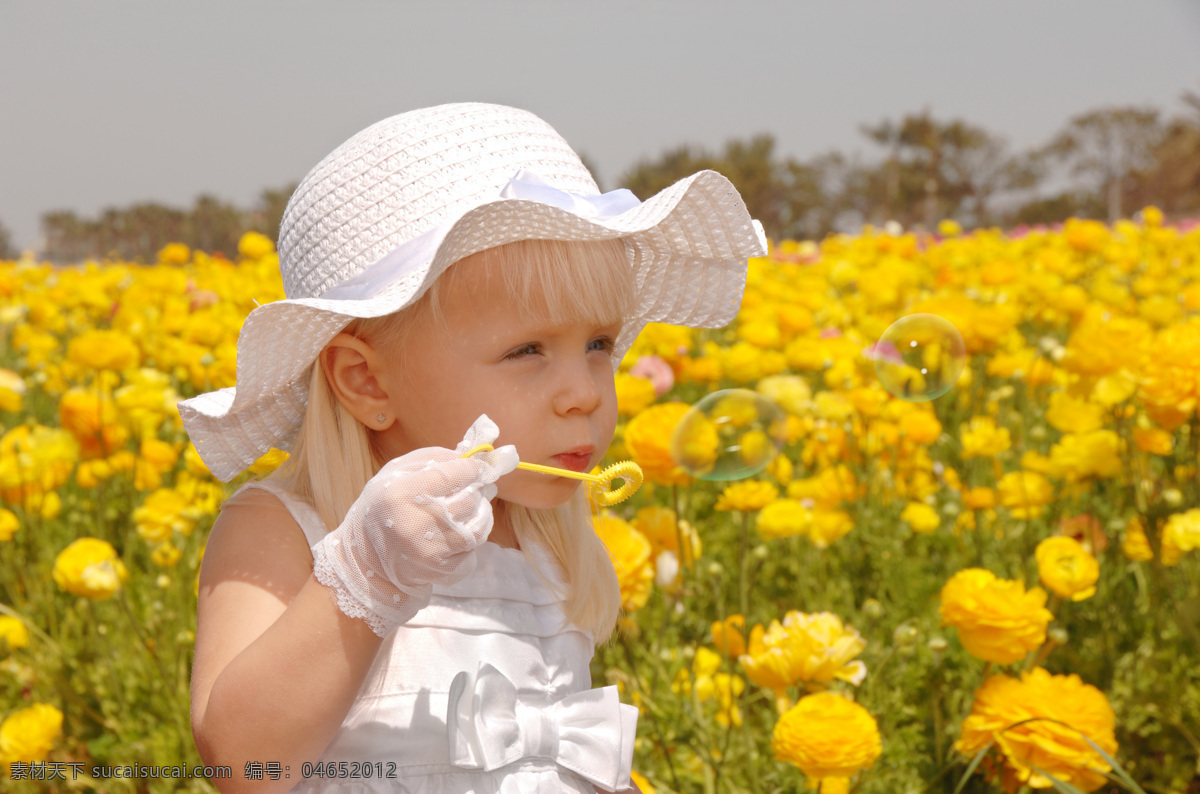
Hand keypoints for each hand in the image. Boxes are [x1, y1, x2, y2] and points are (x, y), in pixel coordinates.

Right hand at [311, 414, 517, 635]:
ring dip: (480, 514)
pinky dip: (471, 538)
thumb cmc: (386, 504)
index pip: (455, 475)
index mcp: (401, 493)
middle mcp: (415, 524)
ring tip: (469, 507)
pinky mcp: (442, 570)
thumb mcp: (398, 471)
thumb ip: (437, 457)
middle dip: (477, 490)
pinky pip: (474, 550)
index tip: (482, 467)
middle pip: (470, 499)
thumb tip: (476, 454)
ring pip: (479, 526)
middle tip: (475, 487)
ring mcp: (430, 552)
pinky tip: (456, 532)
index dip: (475, 468)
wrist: (367, 556)